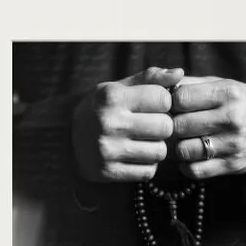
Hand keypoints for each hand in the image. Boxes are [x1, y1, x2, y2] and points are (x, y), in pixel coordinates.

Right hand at [70, 67, 183, 184]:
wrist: (66, 141)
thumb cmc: (100, 109)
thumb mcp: (118, 88)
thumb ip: (149, 79)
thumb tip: (179, 74)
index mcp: (111, 96)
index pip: (163, 98)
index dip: (163, 102)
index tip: (153, 106)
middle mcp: (108, 122)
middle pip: (165, 127)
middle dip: (163, 126)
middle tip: (151, 126)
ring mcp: (108, 149)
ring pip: (160, 152)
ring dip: (156, 147)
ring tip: (142, 142)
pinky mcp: (109, 172)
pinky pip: (148, 172)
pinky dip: (146, 165)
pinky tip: (134, 157)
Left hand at [169, 77, 245, 179]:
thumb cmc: (241, 103)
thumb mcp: (223, 85)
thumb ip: (193, 83)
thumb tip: (162, 84)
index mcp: (228, 93)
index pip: (181, 98)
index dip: (172, 102)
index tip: (176, 105)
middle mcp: (232, 118)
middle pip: (179, 125)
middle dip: (174, 125)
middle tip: (178, 124)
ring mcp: (233, 144)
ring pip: (184, 150)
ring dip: (179, 146)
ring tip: (186, 139)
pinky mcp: (231, 165)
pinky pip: (194, 170)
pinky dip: (187, 165)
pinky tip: (193, 155)